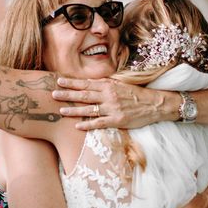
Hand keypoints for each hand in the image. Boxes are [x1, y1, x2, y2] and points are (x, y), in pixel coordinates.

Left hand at [52, 77, 174, 129]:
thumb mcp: (120, 85)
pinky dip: (88, 125)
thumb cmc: (136, 94)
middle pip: (84, 94)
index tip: (59, 80)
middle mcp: (109, 95)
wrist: (154, 104)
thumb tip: (89, 84)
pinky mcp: (117, 120)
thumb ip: (105, 85)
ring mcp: (112, 108)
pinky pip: (99, 123)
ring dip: (74, 110)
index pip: (86, 83)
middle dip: (68, 94)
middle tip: (53, 93)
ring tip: (61, 110)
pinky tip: (77, 126)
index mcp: (109, 85)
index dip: (72, 82)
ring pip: (89, 109)